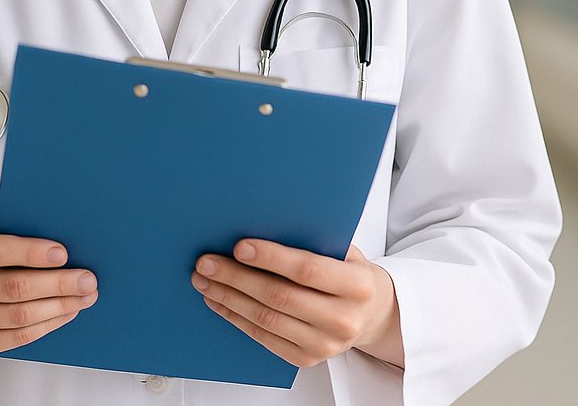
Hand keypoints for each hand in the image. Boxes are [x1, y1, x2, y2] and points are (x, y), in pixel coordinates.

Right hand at [0, 229, 97, 357]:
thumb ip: (18, 235)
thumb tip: (67, 242)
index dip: (31, 253)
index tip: (63, 254)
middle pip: (12, 287)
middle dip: (56, 284)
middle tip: (87, 280)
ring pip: (18, 316)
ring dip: (58, 307)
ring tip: (84, 297)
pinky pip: (16, 337)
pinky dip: (47, 325)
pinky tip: (65, 313)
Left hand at [191, 240, 402, 368]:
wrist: (372, 313)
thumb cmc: (350, 271)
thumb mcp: (343, 249)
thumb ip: (311, 239)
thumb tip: (260, 219)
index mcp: (356, 285)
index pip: (307, 270)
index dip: (271, 258)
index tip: (239, 246)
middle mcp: (343, 319)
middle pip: (279, 297)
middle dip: (237, 277)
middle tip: (206, 262)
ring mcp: (325, 344)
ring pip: (267, 319)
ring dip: (229, 298)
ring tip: (205, 280)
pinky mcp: (307, 359)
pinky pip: (264, 337)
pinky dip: (236, 318)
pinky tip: (219, 301)